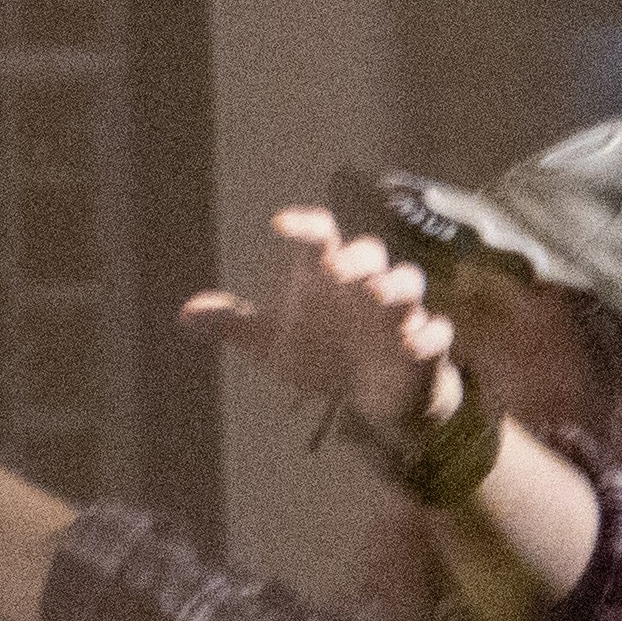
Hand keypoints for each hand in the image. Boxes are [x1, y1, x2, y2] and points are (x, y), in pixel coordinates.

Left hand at [183, 208, 469, 468]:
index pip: (318, 236)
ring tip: (377, 297)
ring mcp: (400, 313)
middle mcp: (365, 285)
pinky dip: (427, 336)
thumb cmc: (324, 356)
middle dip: (357, 258)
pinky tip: (411, 344)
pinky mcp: (428, 345)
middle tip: (337, 270)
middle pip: (371, 253)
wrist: (375, 395)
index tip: (278, 225)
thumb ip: (236, 326)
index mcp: (327, 275)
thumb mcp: (274, 346)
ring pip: (409, 284)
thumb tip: (184, 315)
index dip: (303, 226)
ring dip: (396, 288)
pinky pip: (436, 333)